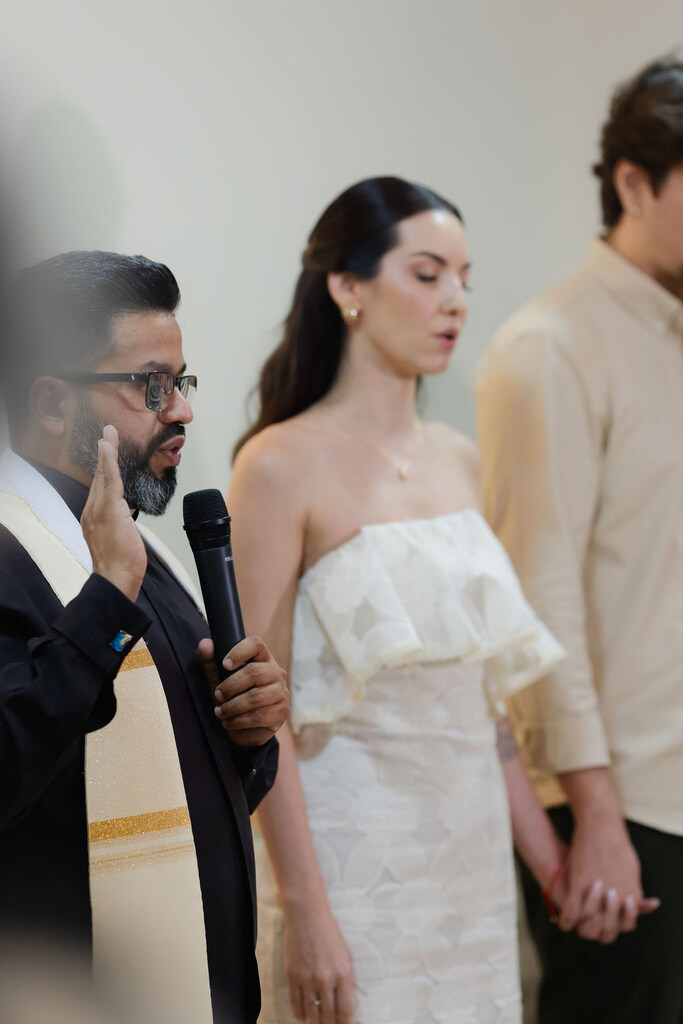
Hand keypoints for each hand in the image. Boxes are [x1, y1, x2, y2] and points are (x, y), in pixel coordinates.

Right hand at [81, 425, 146, 601]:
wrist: (115, 579)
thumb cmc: (119, 566)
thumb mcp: (119, 541)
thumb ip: (120, 526)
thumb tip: (126, 520)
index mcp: (94, 518)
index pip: (100, 488)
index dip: (103, 469)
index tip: (106, 453)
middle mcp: (92, 511)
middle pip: (98, 477)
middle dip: (104, 454)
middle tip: (107, 433)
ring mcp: (99, 510)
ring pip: (103, 475)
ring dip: (107, 451)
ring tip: (109, 433)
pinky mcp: (110, 509)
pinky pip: (110, 480)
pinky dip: (109, 462)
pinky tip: (109, 447)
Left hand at [199, 634, 288, 746]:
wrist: (246, 729)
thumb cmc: (233, 698)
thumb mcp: (219, 680)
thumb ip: (211, 663)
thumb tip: (204, 643)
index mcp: (263, 658)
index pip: (256, 644)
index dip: (240, 651)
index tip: (225, 664)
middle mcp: (276, 672)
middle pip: (254, 672)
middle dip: (230, 686)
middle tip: (217, 696)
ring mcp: (282, 692)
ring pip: (256, 696)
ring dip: (232, 706)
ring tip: (220, 712)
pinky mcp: (282, 712)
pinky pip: (258, 716)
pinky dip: (238, 721)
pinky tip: (229, 722)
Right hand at [283, 900, 354, 1023]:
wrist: (307, 915)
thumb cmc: (329, 933)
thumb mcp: (346, 955)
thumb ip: (347, 980)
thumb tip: (346, 1003)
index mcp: (343, 974)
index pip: (346, 1010)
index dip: (345, 1022)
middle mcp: (325, 980)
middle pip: (328, 1015)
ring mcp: (307, 979)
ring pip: (311, 1013)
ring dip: (314, 1022)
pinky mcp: (292, 976)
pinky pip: (295, 1003)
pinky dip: (299, 1014)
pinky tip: (302, 1017)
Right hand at [556, 818, 658, 941]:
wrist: (601, 827)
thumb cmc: (617, 845)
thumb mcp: (632, 870)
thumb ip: (633, 891)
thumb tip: (637, 903)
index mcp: (630, 898)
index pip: (624, 926)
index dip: (614, 926)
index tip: (605, 921)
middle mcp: (615, 901)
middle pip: (607, 932)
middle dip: (598, 930)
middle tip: (591, 923)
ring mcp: (597, 895)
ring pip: (588, 926)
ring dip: (584, 925)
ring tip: (578, 920)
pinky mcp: (579, 886)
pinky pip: (572, 914)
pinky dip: (568, 921)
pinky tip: (565, 922)